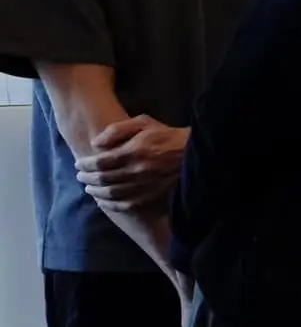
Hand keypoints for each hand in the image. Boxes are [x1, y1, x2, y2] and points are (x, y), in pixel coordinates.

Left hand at [74, 116, 188, 211]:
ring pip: (111, 193)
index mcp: (134, 151)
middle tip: (80, 176)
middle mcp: (137, 171)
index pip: (100, 162)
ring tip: (89, 188)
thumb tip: (96, 143)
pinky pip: (126, 205)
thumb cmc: (167, 135)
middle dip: (87, 178)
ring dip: (96, 192)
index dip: (85, 164)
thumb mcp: (143, 122)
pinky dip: (111, 205)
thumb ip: (117, 130)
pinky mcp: (152, 196)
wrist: (195, 153)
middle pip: (103, 179)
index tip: (79, 164)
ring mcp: (144, 186)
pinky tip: (104, 201)